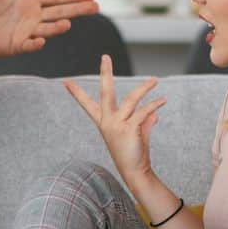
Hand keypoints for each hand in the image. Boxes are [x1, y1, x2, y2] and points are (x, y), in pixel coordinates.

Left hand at [0, 0, 97, 57]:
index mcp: (29, 0)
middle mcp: (32, 16)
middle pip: (59, 12)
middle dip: (77, 9)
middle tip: (96, 6)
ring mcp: (26, 31)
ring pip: (48, 28)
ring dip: (58, 27)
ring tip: (69, 23)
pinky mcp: (16, 45)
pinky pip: (28, 45)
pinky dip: (35, 43)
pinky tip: (41, 40)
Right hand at [64, 56, 165, 185]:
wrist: (135, 171)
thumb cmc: (133, 153)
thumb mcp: (137, 133)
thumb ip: (144, 121)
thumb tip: (155, 113)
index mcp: (104, 122)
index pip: (87, 104)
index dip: (76, 93)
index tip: (65, 82)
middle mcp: (107, 121)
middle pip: (104, 92)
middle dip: (105, 73)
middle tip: (105, 57)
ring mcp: (117, 125)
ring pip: (131, 99)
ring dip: (144, 88)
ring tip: (154, 81)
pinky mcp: (129, 129)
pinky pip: (144, 112)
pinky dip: (154, 105)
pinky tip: (162, 101)